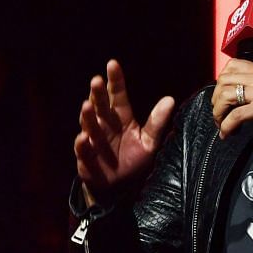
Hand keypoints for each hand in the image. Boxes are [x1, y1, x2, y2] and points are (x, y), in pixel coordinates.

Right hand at [75, 60, 175, 204]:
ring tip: (87, 105)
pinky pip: (83, 150)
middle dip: (97, 93)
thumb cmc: (133, 161)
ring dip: (87, 115)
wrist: (119, 189)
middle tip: (96, 80)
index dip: (115, 80)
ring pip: (89, 125)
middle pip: (100, 106)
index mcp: (120, 118)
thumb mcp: (149, 142)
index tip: (112, 64)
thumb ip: (157, 122)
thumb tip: (170, 99)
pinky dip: (82, 144)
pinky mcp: (86, 158)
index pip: (117, 95)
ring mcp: (93, 140)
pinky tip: (83, 138)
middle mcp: (104, 125)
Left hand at [212, 58, 252, 144]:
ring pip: (225, 95)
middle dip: (215, 99)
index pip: (232, 65)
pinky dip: (226, 126)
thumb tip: (234, 94)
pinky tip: (228, 134)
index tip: (222, 97)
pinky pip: (235, 115)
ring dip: (218, 113)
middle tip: (220, 113)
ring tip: (222, 124)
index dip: (221, 81)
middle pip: (223, 80)